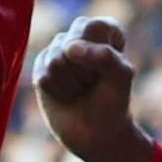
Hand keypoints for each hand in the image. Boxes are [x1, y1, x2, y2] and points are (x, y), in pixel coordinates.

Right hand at [37, 17, 157, 161]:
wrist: (96, 132)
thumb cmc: (112, 102)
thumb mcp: (121, 77)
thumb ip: (105, 56)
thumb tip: (68, 47)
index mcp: (103, 29)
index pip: (95, 28)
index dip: (100, 55)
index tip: (109, 71)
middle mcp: (78, 34)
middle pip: (72, 42)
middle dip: (84, 70)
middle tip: (92, 82)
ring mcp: (57, 49)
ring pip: (56, 61)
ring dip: (71, 84)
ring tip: (80, 89)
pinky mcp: (41, 67)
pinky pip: (44, 76)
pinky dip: (58, 91)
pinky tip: (66, 95)